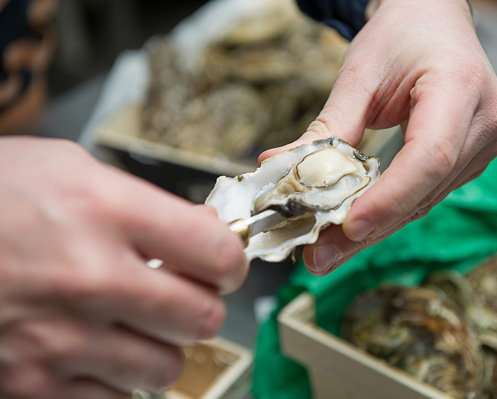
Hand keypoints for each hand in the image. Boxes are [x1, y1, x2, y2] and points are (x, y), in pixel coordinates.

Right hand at [0, 137, 247, 397]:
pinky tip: (91, 346)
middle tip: (181, 294)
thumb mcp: (73, 170)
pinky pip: (111, 398)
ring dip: (159, 346)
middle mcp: (88, 277)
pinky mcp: (30, 382)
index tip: (223, 264)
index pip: (216, 253)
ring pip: (164, 368)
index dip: (231, 261)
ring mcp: (58, 338)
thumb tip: (206, 233)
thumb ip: (149, 206)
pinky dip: (113, 378)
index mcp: (106, 211)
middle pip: (202, 318)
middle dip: (200, 306)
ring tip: (131, 321)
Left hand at [259, 0, 496, 274]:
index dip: (389, 198)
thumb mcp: (359, 73)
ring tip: (327, 248)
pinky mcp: (469, 159)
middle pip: (425, 189)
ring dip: (375, 227)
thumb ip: (327, 126)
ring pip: (424, 201)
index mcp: (461, 86)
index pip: (430, 156)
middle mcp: (483, 121)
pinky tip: (354, 227)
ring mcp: (483, 144)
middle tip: (320, 256)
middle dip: (369, 227)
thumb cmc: (401, 35)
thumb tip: (280, 167)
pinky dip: (388, 211)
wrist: (432, 21)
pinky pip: (425, 194)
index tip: (347, 226)